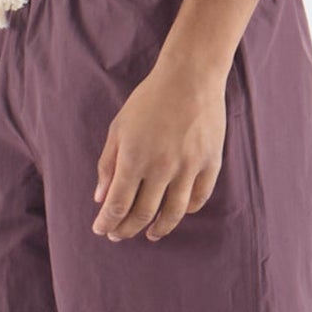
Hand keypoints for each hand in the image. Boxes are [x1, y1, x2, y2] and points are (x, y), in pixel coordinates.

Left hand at [92, 60, 226, 241]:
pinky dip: (187, 210)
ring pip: (173, 213)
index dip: (107, 222)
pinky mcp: (210, 163)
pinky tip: (177, 212)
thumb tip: (100, 198)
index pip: (117, 204)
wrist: (190, 77)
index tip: (101, 230)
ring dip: (159, 229)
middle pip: (143, 213)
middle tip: (120, 234)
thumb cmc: (149, 100)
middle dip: (127, 229)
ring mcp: (189, 167)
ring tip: (150, 235)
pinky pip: (199, 197)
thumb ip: (108, 164)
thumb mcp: (119, 128)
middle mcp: (162, 167)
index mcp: (134, 158)